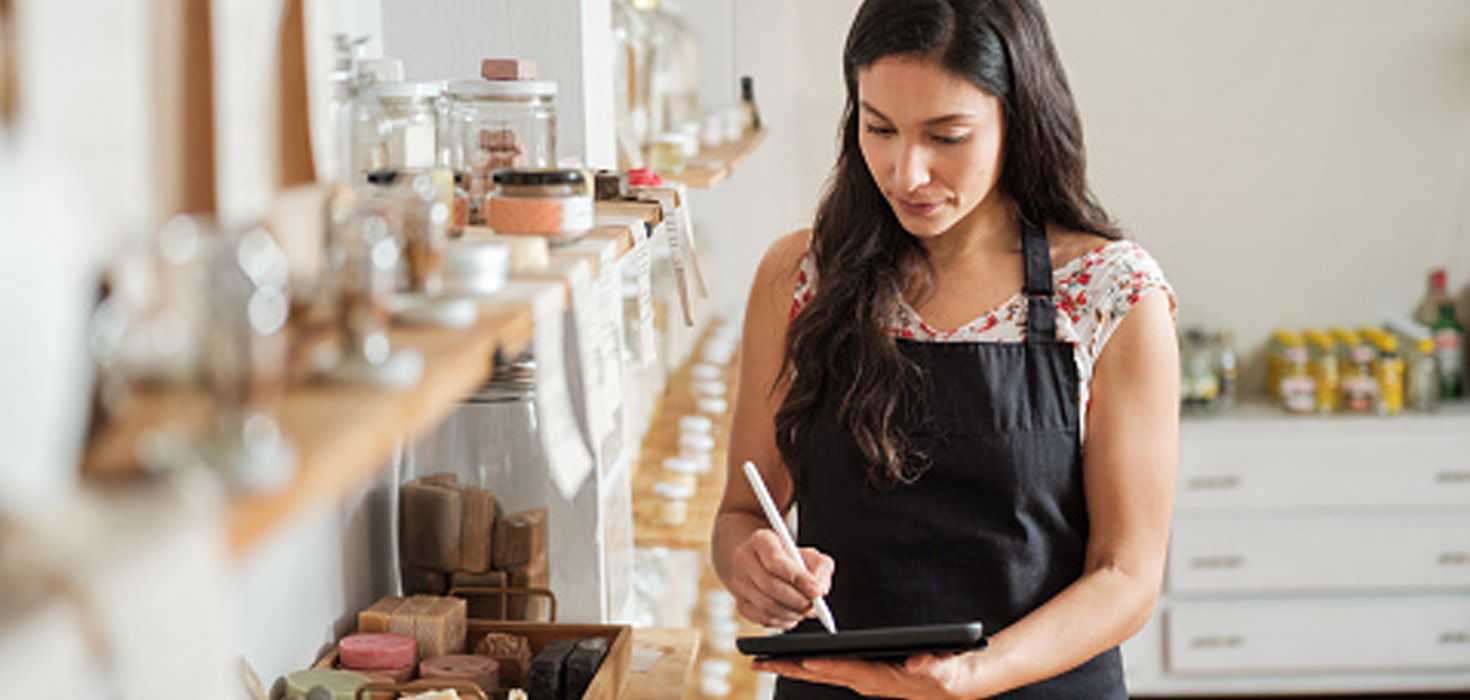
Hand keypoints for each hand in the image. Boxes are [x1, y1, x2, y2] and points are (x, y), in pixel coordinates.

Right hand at [727, 528, 834, 628]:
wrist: (765, 565)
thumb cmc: (790, 559)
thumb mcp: (809, 554)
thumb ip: (820, 567)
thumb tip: (820, 590)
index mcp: (760, 540)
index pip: (775, 560)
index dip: (798, 578)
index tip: (817, 591)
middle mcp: (744, 560)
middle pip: (769, 585)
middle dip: (797, 600)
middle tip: (814, 606)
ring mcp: (738, 583)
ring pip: (766, 605)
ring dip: (792, 612)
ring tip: (806, 610)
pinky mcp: (740, 604)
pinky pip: (763, 619)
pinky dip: (783, 621)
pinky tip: (792, 614)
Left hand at [753, 652, 987, 699]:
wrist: (958, 685)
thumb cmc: (951, 675)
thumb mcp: (948, 671)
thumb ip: (934, 667)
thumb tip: (919, 663)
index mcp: (881, 680)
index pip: (846, 671)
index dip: (823, 665)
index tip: (799, 659)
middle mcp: (866, 683)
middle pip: (821, 674)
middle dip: (789, 668)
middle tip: (758, 662)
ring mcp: (863, 681)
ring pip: (821, 672)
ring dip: (792, 667)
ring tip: (764, 660)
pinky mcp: (865, 675)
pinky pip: (830, 669)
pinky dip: (808, 664)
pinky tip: (793, 658)